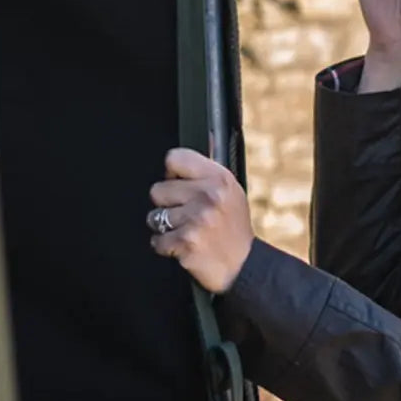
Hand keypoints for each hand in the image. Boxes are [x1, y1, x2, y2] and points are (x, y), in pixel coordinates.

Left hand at [148, 149, 253, 293]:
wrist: (245, 267)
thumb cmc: (234, 230)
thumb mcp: (231, 193)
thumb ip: (209, 170)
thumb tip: (207, 132)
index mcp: (220, 178)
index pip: (174, 159)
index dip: (172, 175)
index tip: (181, 188)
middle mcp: (209, 196)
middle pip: (157, 190)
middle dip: (168, 206)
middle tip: (189, 217)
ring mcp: (197, 220)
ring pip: (154, 217)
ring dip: (166, 229)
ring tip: (189, 233)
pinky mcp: (186, 243)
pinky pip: (157, 241)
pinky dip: (167, 248)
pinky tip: (186, 249)